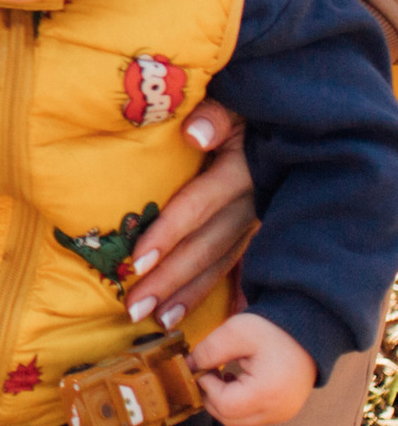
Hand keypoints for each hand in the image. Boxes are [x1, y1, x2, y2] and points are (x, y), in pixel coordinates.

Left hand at [122, 100, 251, 327]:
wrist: (292, 126)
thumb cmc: (246, 110)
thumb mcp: (233, 105)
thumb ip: (214, 116)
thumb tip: (194, 133)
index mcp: (239, 171)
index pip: (196, 206)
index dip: (167, 234)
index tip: (136, 261)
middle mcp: (249, 204)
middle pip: (204, 246)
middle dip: (169, 280)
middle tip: (133, 308)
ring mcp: (256, 223)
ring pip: (220, 264)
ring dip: (189, 294)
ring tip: (158, 321)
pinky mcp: (258, 233)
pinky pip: (237, 268)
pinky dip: (218, 294)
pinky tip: (201, 320)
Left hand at [191, 310, 313, 425]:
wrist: (308, 334)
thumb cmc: (273, 331)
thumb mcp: (236, 332)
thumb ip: (209, 350)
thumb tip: (186, 366)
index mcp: (268, 392)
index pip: (223, 405)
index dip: (206, 387)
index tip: (205, 366)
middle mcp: (278, 411)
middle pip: (228, 418)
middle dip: (210, 396)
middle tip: (209, 371)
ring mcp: (282, 415)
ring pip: (237, 421)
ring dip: (222, 401)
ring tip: (222, 375)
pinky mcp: (282, 413)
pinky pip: (250, 417)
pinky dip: (235, 404)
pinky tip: (235, 381)